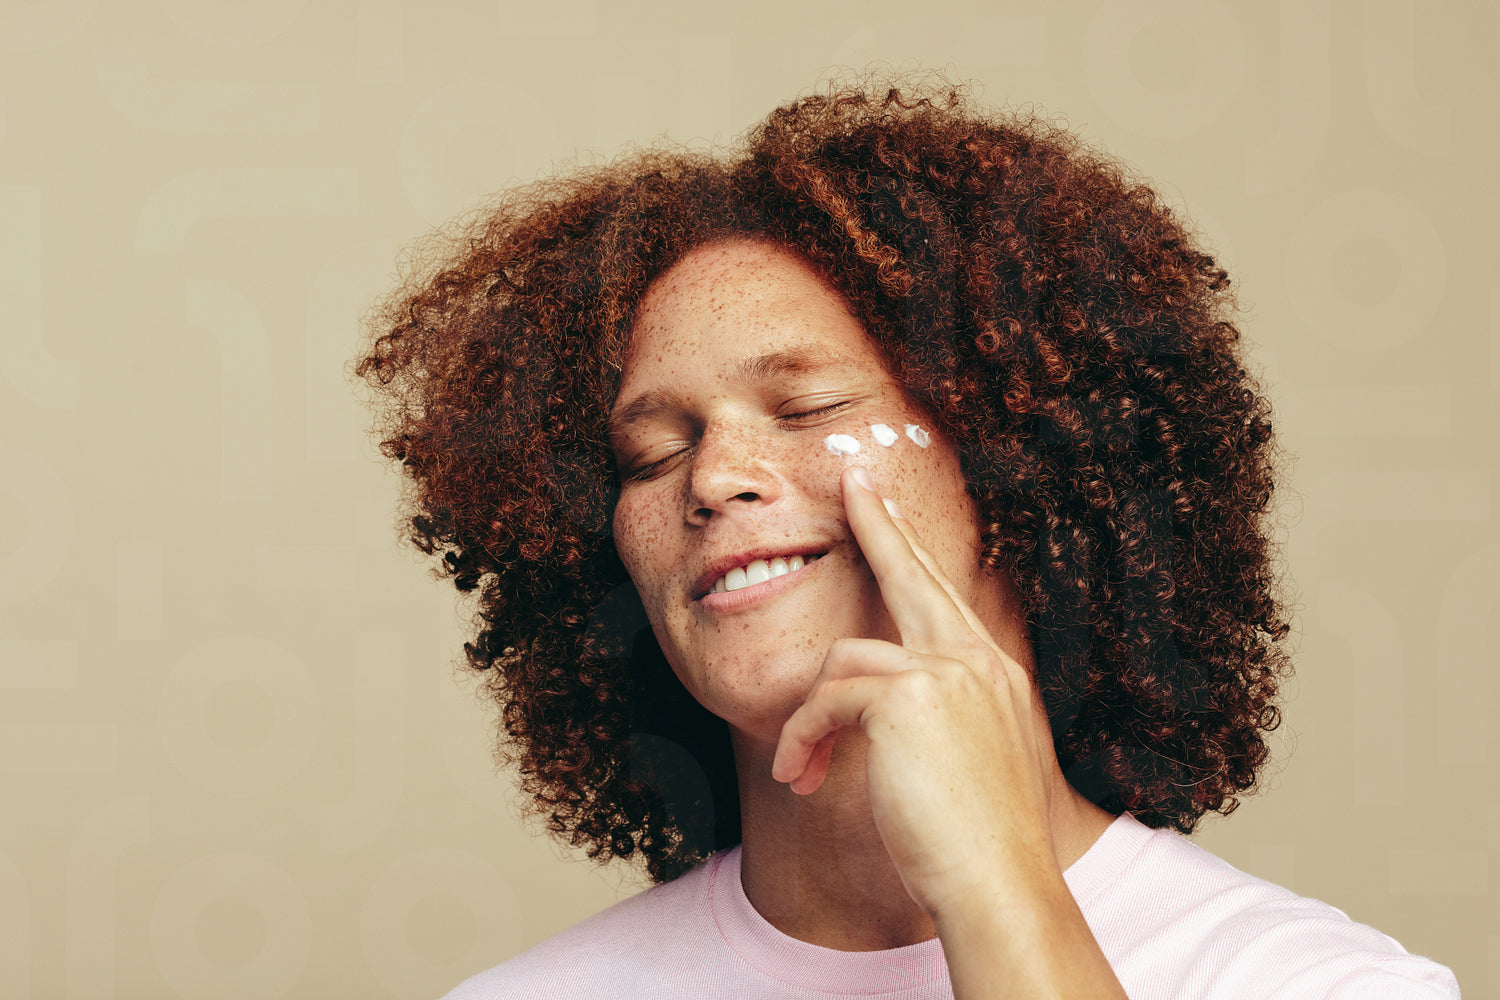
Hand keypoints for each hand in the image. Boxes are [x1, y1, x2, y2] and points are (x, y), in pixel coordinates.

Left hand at [770, 465, 1059, 917]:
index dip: (913, 554)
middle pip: (915, 575)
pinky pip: (826, 701)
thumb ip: (936, 721)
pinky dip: (802, 739)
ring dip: (809, 720)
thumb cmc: (978, 843)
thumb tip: (881, 707)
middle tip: (853, 485)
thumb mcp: (965, 765)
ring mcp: (946, 671)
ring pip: (844, 663)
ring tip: (800, 770)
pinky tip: (802, 778)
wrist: (998, 883)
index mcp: (993, 675)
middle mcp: (976, 661)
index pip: (945, 598)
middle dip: (881, 526)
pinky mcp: (906, 695)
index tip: (888, 510)